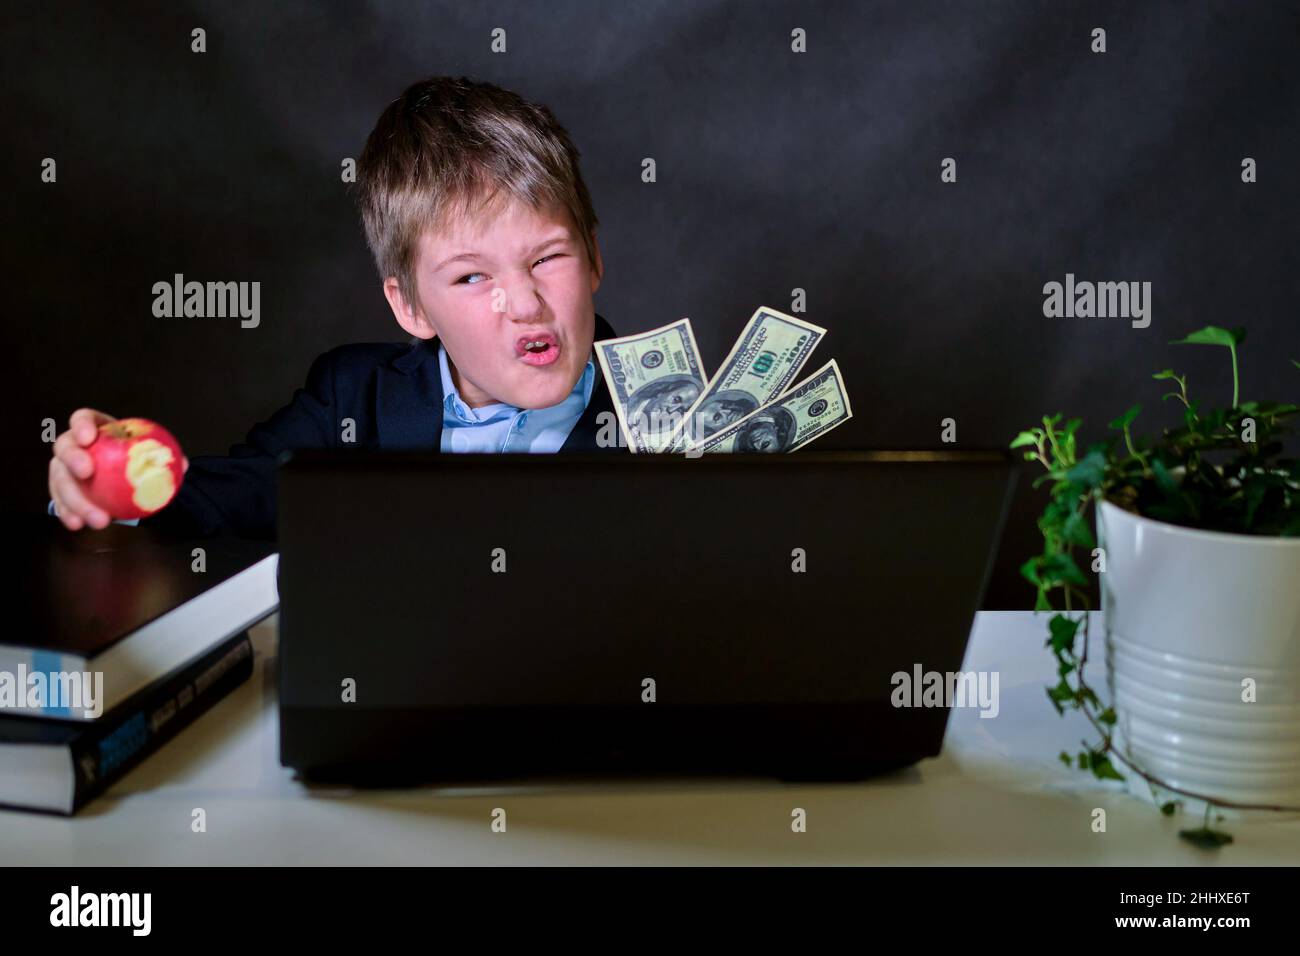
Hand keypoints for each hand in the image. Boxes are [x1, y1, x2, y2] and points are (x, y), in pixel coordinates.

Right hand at [48, 408, 189, 529]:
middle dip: (72, 459)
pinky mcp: (62, 490)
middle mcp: (73, 445)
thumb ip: (163, 456)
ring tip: (94, 516)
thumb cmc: (133, 459)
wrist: (122, 478)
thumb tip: (182, 465)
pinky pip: (60, 501)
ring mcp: (64, 468)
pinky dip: (67, 513)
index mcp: (95, 429)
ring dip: (74, 498)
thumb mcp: (149, 454)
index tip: (88, 437)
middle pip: (64, 447)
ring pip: (59, 479)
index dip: (81, 425)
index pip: (83, 418)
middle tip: (87, 474)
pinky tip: (78, 524)